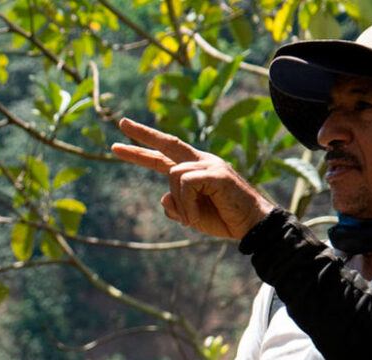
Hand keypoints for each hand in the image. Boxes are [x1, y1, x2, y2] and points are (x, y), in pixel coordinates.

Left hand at [111, 118, 275, 239]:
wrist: (252, 225)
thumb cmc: (224, 219)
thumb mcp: (191, 215)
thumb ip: (175, 207)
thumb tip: (164, 197)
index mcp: (194, 170)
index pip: (163, 156)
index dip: (141, 150)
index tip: (119, 143)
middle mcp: (201, 162)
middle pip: (167, 144)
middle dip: (143, 135)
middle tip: (121, 123)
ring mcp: (210, 164)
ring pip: (174, 175)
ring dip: (180, 204)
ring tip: (192, 220)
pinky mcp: (217, 172)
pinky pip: (186, 184)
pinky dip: (187, 205)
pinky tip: (196, 218)